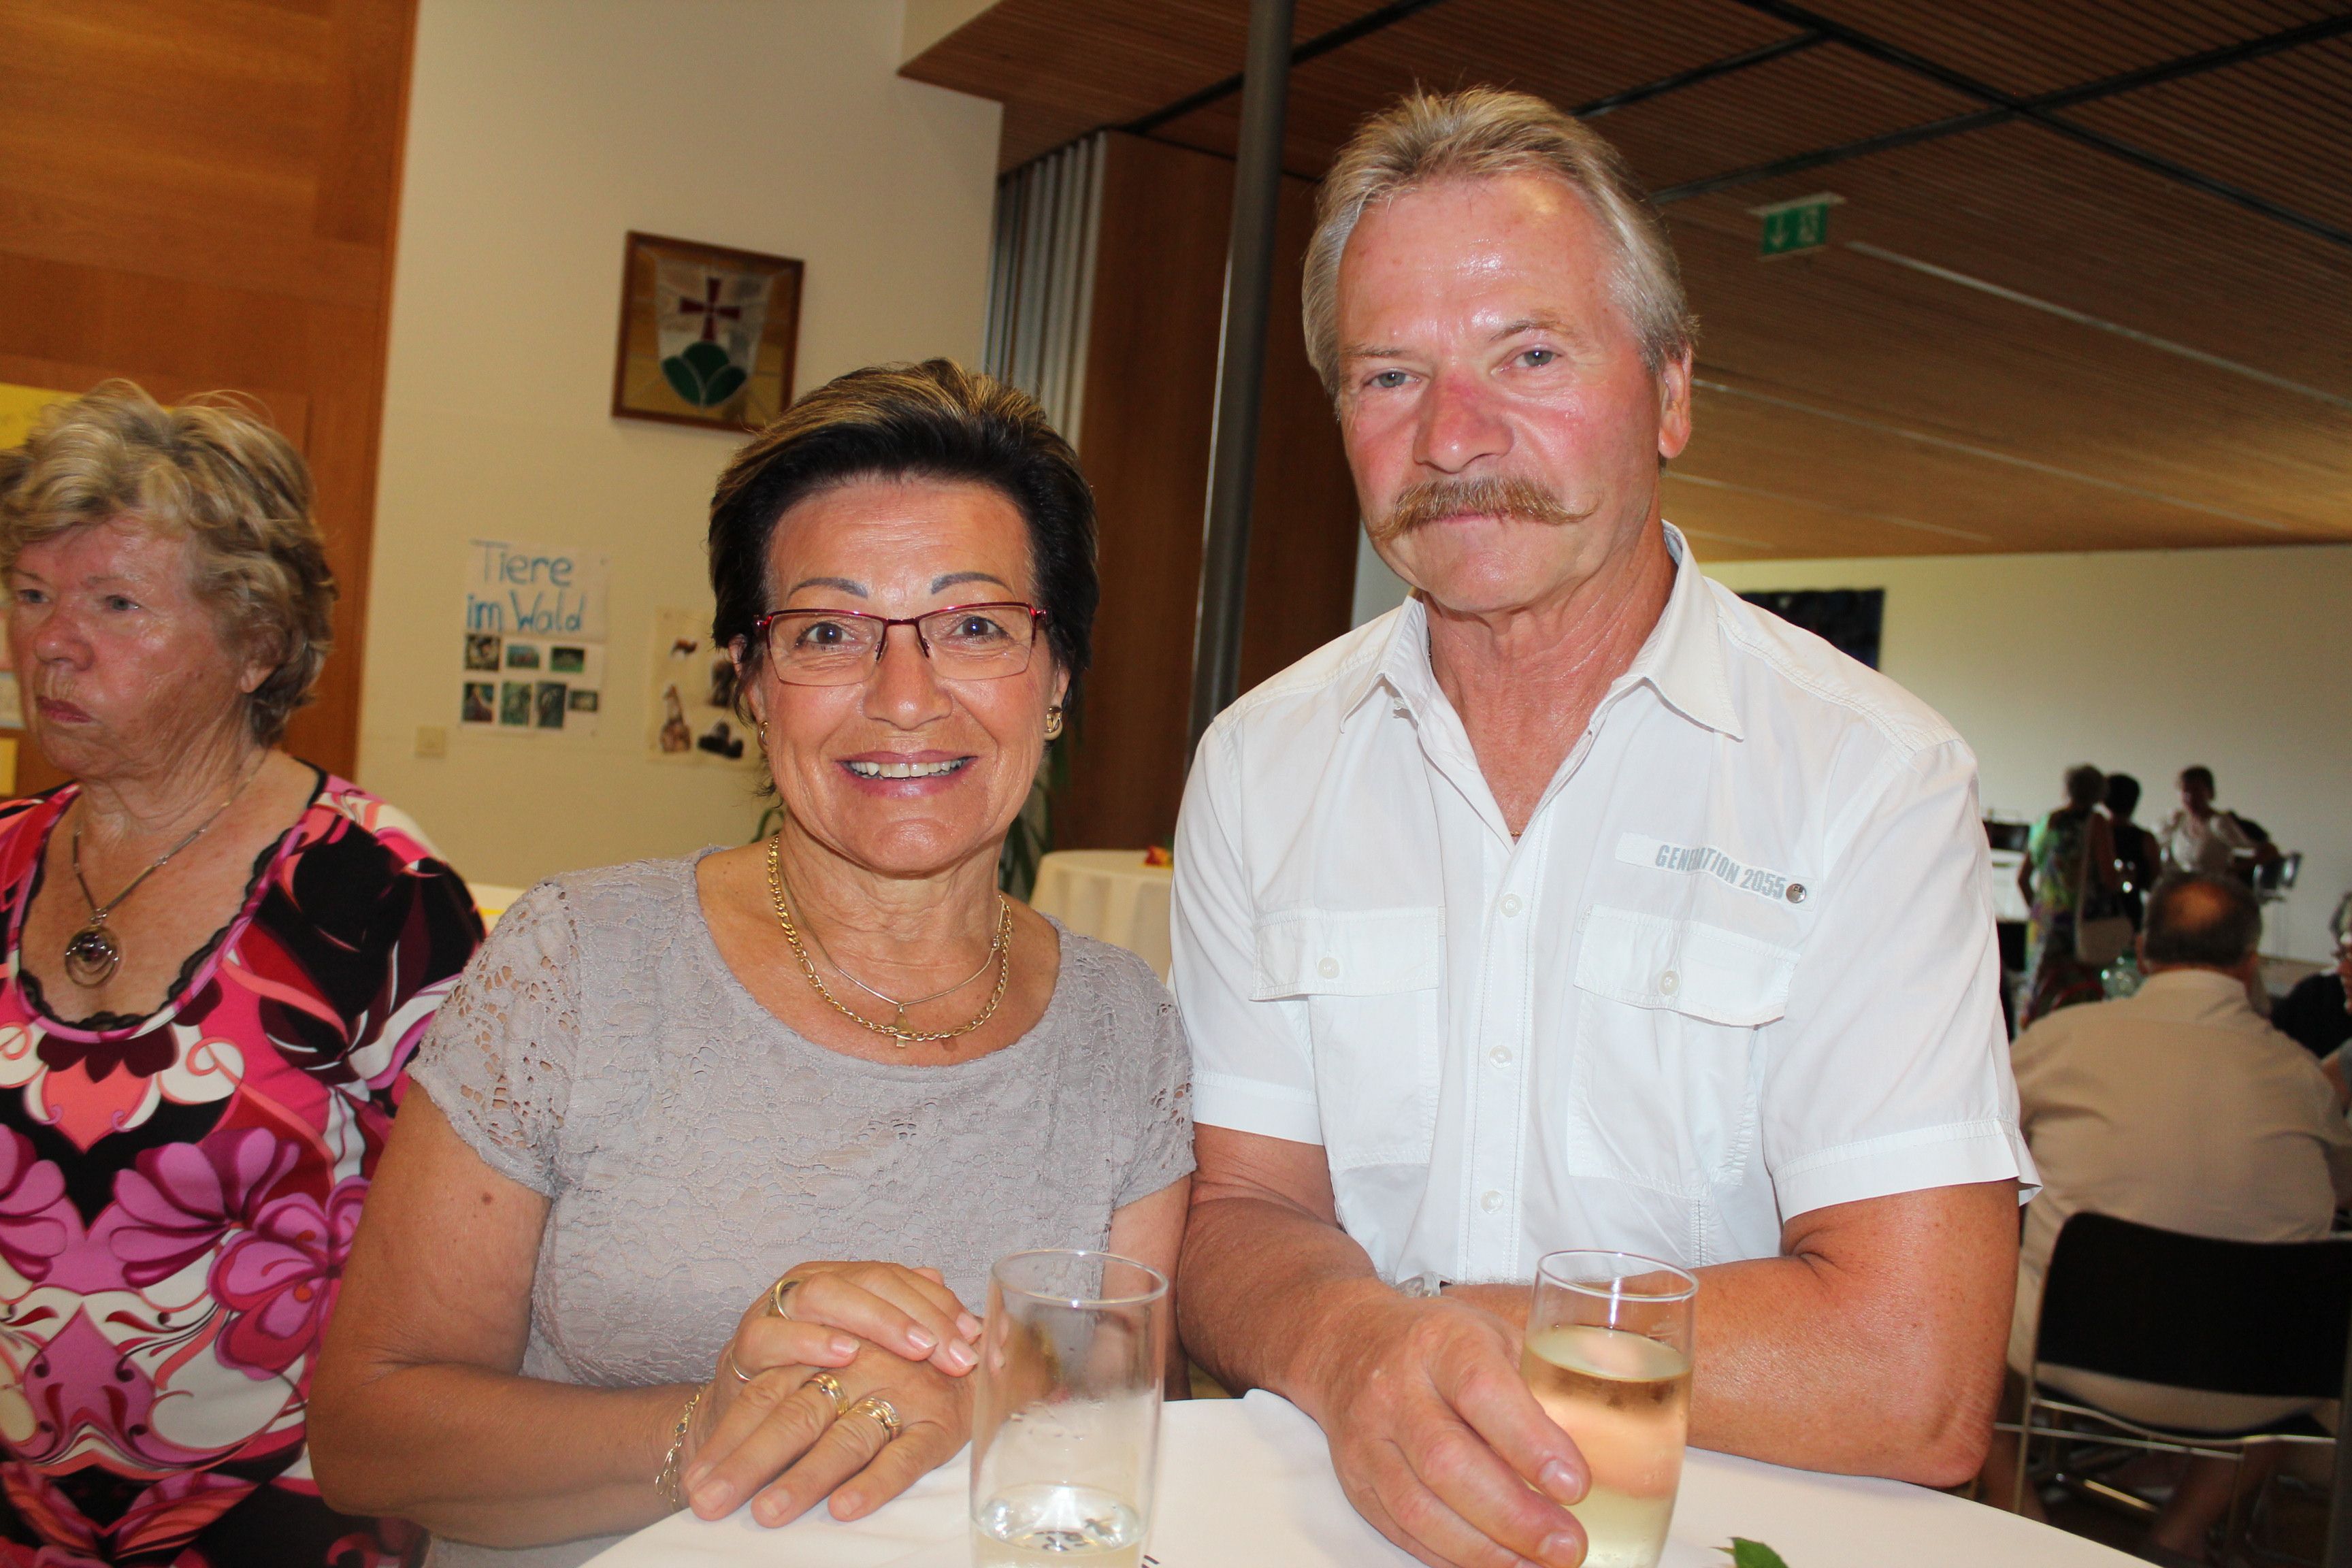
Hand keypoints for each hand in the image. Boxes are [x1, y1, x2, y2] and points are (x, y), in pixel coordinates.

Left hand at [684, 1336, 971, 1525]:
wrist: (973, 1348)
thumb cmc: (893, 1361)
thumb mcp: (833, 1363)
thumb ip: (781, 1392)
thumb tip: (706, 1463)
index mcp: (826, 1343)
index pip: (768, 1392)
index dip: (731, 1436)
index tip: (696, 1479)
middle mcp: (862, 1364)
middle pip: (796, 1414)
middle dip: (750, 1461)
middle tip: (710, 1500)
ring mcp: (903, 1390)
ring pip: (846, 1438)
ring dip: (805, 1477)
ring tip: (768, 1513)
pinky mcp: (941, 1422)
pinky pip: (906, 1456)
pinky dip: (874, 1483)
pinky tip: (844, 1509)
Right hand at [752, 1260, 982, 1377]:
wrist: (742, 1421)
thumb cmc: (815, 1384)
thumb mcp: (870, 1359)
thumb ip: (916, 1334)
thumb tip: (981, 1325)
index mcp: (845, 1280)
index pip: (900, 1278)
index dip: (941, 1305)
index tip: (976, 1340)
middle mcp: (812, 1284)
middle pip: (871, 1280)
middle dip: (920, 1314)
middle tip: (955, 1354)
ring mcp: (776, 1308)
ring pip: (827, 1292)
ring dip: (876, 1319)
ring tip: (916, 1345)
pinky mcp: (746, 1343)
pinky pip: (775, 1333)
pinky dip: (811, 1340)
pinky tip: (846, 1354)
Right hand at [1303, 1291, 1587, 1567]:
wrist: (1347, 1343)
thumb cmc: (1439, 1342)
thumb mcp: (1494, 1334)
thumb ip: (1542, 1383)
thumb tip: (1613, 1449)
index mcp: (1441, 1342)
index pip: (1482, 1392)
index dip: (1529, 1443)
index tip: (1575, 1485)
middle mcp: (1396, 1388)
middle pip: (1447, 1462)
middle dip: (1514, 1515)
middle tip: (1568, 1545)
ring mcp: (1368, 1438)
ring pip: (1420, 1507)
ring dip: (1485, 1549)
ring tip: (1538, 1566)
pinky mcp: (1356, 1480)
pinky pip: (1403, 1531)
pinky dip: (1452, 1556)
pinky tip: (1496, 1564)